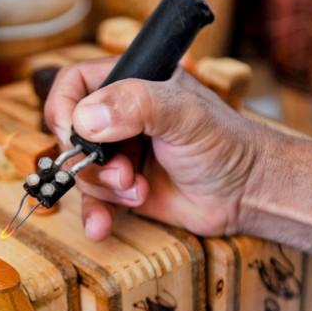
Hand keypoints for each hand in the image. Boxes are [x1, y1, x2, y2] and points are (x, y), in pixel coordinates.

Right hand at [45, 58, 263, 240]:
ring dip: (104, 188)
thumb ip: (138, 105)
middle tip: (122, 171)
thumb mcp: (185, 114)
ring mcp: (118, 155)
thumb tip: (85, 119)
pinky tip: (103, 227)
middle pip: (71, 134)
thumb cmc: (226, 143)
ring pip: (80, 171)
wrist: (246, 195)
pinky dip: (95, 215)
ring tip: (139, 191)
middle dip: (91, 160)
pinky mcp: (121, 189)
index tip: (75, 135)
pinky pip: (91, 202)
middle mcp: (119, 118)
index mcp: (131, 84)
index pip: (72, 84)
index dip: (64, 108)